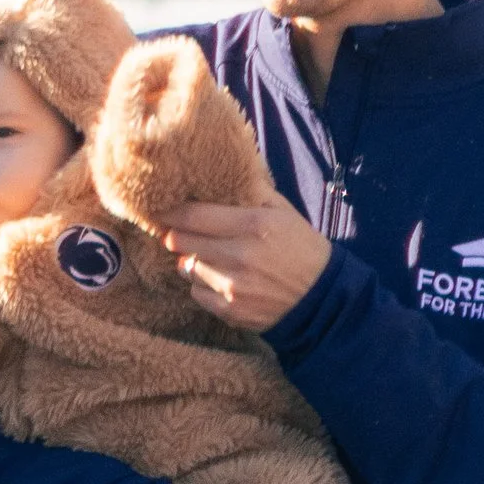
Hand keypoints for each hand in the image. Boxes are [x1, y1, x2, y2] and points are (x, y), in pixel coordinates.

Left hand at [162, 188, 332, 332]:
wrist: (322, 298)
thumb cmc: (302, 249)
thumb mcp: (284, 212)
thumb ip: (253, 191)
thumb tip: (223, 172)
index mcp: (252, 224)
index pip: (192, 215)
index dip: (170, 211)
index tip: (161, 208)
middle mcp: (238, 255)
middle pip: (179, 242)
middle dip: (174, 235)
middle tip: (176, 232)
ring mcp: (232, 286)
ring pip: (186, 268)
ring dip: (193, 261)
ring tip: (212, 258)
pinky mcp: (230, 311)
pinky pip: (197, 294)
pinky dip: (203, 286)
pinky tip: (222, 281)